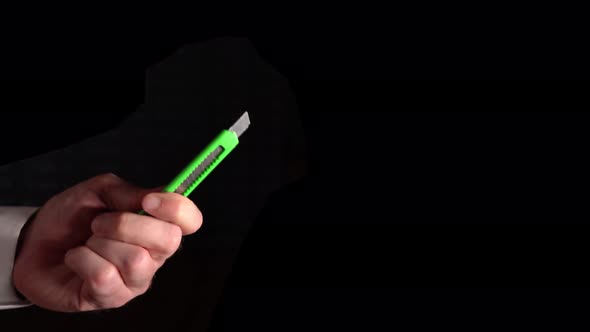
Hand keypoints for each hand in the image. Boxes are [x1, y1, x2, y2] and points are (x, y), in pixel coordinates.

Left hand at [12, 173, 202, 311]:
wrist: (33, 245)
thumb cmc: (69, 219)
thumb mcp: (98, 192)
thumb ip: (130, 192)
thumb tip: (158, 195)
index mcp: (157, 225)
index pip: (191, 220)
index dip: (177, 209)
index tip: (148, 201)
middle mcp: (154, 254)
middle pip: (169, 241)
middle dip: (127, 225)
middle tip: (100, 222)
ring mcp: (136, 279)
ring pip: (135, 259)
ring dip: (100, 243)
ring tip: (86, 241)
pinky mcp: (112, 298)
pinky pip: (105, 276)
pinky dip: (82, 259)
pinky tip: (76, 258)